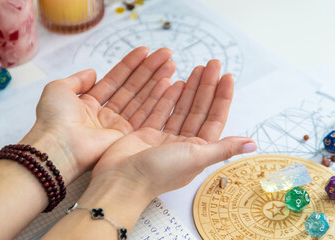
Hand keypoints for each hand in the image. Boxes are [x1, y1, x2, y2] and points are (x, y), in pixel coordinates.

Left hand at [20, 47, 176, 183]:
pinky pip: (145, 114)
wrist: (58, 146)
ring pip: (142, 98)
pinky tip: (169, 83)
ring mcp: (117, 126)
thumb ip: (77, 79)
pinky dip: (158, 99)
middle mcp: (105, 114)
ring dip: (157, 81)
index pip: (115, 79)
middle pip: (132, 87)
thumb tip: (92, 72)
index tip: (145, 51)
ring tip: (172, 64)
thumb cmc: (54, 119)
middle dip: (149, 70)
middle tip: (167, 54)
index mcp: (89, 103)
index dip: (130, 64)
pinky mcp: (127, 137)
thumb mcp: (58, 89)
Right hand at [92, 60, 256, 198]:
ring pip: (180, 108)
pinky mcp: (146, 134)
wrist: (123, 179)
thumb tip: (253, 144)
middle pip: (198, 109)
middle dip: (206, 87)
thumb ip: (223, 148)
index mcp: (198, 151)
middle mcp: (183, 144)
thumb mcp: (196, 158)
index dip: (222, 97)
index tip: (226, 76)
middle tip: (211, 64)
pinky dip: (167, 97)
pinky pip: (160, 111)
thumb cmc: (160, 172)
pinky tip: (174, 82)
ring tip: (196, 69)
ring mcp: (164, 138)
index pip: (214, 118)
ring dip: (189, 89)